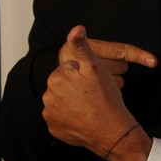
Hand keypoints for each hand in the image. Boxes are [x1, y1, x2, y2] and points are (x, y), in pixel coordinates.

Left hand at [44, 26, 150, 160]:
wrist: (111, 131)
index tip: (93, 83)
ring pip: (63, 102)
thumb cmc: (105, 98)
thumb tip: (76, 28)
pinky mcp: (55, 129)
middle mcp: (48, 96)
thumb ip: (82, 45)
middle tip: (93, 95)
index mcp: (56, 78)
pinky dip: (71, 117)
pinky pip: (62, 119)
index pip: (70, 71)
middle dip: (77, 88)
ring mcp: (50, 115)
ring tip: (90, 106)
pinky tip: (84, 117)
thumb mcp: (94, 66)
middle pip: (65, 86)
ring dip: (74, 102)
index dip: (84, 75)